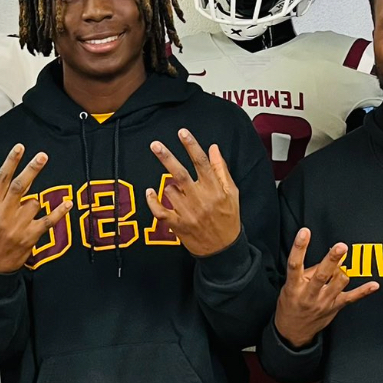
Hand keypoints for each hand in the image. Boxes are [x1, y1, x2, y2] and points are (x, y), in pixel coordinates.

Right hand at [0, 144, 72, 273]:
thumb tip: (14, 179)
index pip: (1, 179)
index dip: (11, 162)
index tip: (19, 148)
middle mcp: (4, 213)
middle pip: (20, 186)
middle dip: (32, 169)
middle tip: (42, 156)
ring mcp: (17, 225)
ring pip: (34, 202)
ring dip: (35, 203)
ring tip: (25, 215)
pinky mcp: (30, 236)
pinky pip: (48, 220)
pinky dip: (59, 212)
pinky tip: (67, 204)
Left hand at [144, 129, 240, 257]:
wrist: (224, 250)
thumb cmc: (229, 218)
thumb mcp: (232, 193)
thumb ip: (221, 170)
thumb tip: (213, 148)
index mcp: (215, 190)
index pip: (202, 163)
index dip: (192, 146)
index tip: (182, 132)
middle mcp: (200, 200)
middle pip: (180, 174)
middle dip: (167, 157)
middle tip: (155, 145)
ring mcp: (187, 213)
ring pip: (170, 190)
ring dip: (169, 186)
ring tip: (178, 191)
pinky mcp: (177, 225)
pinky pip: (160, 211)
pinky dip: (152, 201)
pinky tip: (150, 193)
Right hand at [274, 232, 378, 347]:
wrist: (293, 332)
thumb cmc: (291, 305)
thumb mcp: (290, 288)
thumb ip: (307, 272)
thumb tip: (327, 258)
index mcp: (294, 286)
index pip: (295, 264)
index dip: (299, 247)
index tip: (305, 232)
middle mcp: (308, 294)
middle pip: (321, 275)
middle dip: (332, 260)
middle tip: (340, 247)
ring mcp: (323, 302)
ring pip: (338, 284)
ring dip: (345, 271)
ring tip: (349, 260)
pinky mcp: (334, 308)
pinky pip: (351, 298)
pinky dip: (364, 291)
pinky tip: (374, 285)